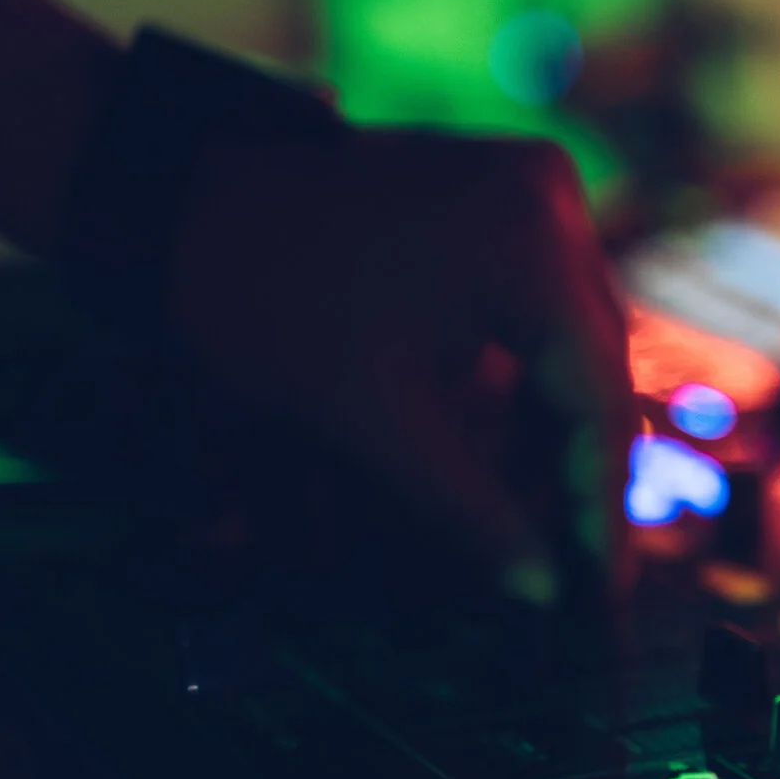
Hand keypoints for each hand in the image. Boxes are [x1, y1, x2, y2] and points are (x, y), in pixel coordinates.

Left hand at [164, 130, 631, 602]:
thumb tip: (541, 590)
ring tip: (538, 521)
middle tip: (577, 568)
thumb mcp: (374, 419)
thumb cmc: (265, 300)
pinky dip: (528, 378)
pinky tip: (510, 452)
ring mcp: (532, 189)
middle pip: (596, 366)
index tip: (599, 586)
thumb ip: (470, 511)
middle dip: (578, 470)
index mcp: (532, 246)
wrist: (180, 198)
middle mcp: (554, 203)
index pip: (595, 396)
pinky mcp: (505, 196)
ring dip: (554, 430)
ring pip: (574, 341)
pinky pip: (544, 307)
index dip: (597, 502)